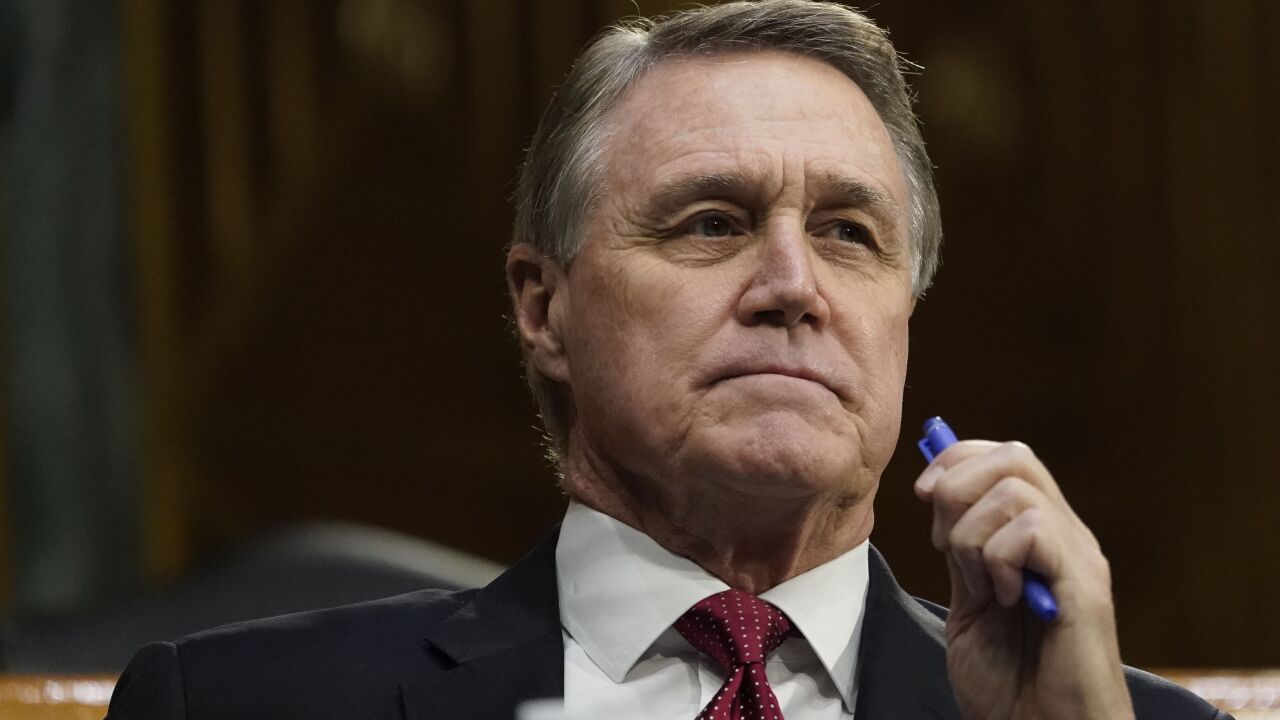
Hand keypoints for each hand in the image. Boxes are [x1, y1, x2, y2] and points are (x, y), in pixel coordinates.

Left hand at [914, 440, 1133, 719]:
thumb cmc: (1008, 685)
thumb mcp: (969, 603)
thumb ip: (962, 552)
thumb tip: (937, 494)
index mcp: (1039, 537)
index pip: (1005, 458)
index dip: (957, 460)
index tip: (923, 492)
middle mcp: (1066, 535)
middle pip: (1013, 457)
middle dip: (959, 486)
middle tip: (943, 541)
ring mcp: (1078, 557)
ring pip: (1014, 490)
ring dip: (973, 536)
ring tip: (980, 585)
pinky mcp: (1084, 584)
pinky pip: (1032, 529)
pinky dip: (998, 560)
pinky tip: (1003, 599)